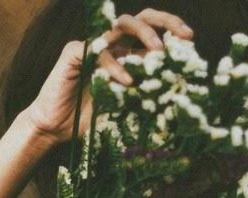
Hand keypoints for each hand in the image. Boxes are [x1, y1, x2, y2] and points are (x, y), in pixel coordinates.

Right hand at [26, 9, 193, 145]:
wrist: (56, 129)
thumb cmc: (89, 120)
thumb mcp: (125, 108)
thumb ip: (143, 96)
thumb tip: (175, 94)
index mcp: (125, 56)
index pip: (152, 36)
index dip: (172, 33)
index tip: (191, 44)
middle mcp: (111, 46)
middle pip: (142, 19)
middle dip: (166, 23)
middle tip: (184, 38)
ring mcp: (92, 47)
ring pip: (122, 25)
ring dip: (144, 34)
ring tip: (158, 52)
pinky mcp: (74, 53)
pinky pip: (99, 51)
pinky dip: (115, 65)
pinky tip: (127, 82)